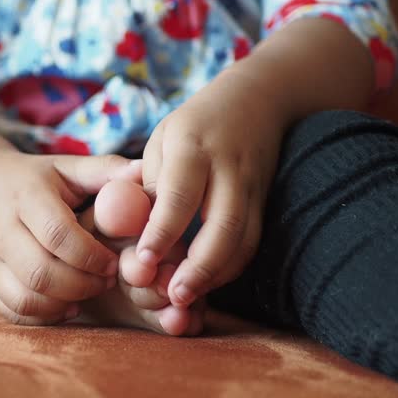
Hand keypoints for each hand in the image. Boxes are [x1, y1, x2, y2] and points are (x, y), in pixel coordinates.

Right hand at [0, 150, 140, 324]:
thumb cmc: (36, 178)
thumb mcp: (67, 167)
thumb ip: (105, 170)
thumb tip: (144, 172)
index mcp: (26, 197)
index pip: (56, 234)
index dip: (90, 255)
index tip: (114, 262)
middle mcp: (3, 229)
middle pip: (40, 272)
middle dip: (82, 285)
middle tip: (107, 281)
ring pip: (24, 297)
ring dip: (63, 303)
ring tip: (89, 293)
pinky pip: (12, 310)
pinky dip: (43, 317)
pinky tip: (66, 306)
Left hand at [129, 70, 286, 307]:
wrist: (257, 100)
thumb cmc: (194, 125)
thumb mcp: (162, 139)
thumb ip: (150, 181)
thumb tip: (132, 230)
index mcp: (193, 146)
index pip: (179, 194)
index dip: (162, 231)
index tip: (142, 261)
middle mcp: (228, 168)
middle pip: (223, 224)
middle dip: (198, 266)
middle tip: (173, 296)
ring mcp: (252, 186)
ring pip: (244, 239)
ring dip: (217, 274)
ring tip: (187, 298)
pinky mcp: (265, 202)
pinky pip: (253, 242)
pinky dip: (232, 267)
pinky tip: (207, 282)